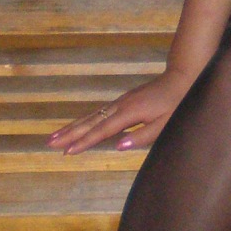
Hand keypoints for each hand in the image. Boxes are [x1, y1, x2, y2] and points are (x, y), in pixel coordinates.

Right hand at [47, 70, 193, 155]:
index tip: (67, 152)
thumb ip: (141, 137)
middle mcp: (120, 105)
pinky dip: (84, 121)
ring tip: (53, 137)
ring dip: (72, 127)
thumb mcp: (164, 125)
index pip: (102, 131)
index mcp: (129, 113)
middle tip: (49, 144)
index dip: (84, 142)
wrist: (181, 78)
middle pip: (90, 122)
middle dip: (69, 134)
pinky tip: (76, 127)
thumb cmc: (176, 104)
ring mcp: (119, 102)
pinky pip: (98, 113)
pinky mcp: (122, 101)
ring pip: (91, 116)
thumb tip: (118, 147)